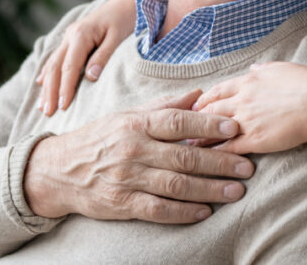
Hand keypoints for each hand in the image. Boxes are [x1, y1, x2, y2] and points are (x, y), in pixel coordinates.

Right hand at [22, 89, 254, 222]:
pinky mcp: (122, 204)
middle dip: (220, 162)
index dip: (208, 125)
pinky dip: (183, 212)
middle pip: (184, 156)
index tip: (235, 128)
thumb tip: (198, 94)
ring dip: (209, 189)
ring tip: (236, 191)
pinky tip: (205, 211)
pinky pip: (158, 210)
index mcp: (137, 124)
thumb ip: (165, 106)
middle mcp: (133, 149)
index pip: (178, 121)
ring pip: (176, 185)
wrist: (58, 170)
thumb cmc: (101, 138)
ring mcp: (127, 178)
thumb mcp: (129, 115)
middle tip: (247, 167)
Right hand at [35, 0, 136, 114]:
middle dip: (50, 91)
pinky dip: (48, 72)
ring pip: (53, 63)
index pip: (69, 67)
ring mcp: (69, 36)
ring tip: (41, 106)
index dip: (65, 88)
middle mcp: (70, 34)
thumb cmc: (125, 18)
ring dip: (46, 85)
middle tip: (47, 113)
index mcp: (80, 34)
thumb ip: (103, 56)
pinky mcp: (72, 38)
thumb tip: (90, 78)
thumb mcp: (117, 37)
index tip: (63, 107)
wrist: (127, 1)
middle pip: (56, 67)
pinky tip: (41, 83)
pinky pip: (56, 57)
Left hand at [192, 62, 306, 154]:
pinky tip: (207, 159)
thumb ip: (262, 70)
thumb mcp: (280, 68)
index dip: (203, 99)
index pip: (217, 91)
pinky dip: (216, 153)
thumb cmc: (305, 83)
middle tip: (183, 127)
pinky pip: (229, 147)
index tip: (194, 106)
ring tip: (188, 146)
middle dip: (195, 119)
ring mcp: (246, 121)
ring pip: (214, 130)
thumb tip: (252, 69)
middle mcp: (242, 100)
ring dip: (199, 138)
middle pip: (210, 110)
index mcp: (247, 82)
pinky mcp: (255, 140)